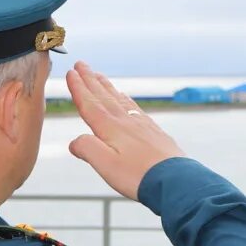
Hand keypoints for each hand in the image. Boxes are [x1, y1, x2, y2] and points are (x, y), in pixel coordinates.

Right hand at [66, 63, 184, 200]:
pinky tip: (124, 98)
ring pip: (119, 99)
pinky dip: (125, 99)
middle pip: (103, 96)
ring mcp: (140, 124)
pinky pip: (134, 108)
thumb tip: (74, 142)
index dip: (79, 88)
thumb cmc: (139, 175)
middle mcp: (125, 121)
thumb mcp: (105, 165)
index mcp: (110, 128)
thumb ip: (87, 149)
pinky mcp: (152, 132)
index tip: (71, 73)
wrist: (175, 180)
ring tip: (98, 75)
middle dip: (90, 80)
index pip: (90, 104)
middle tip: (81, 64)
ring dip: (106, 86)